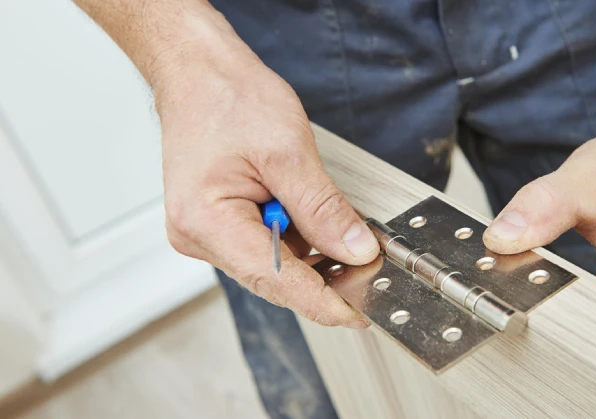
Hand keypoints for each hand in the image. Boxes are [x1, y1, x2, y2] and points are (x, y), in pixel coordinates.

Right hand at [157, 53, 378, 328]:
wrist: (198, 72)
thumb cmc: (227, 98)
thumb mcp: (288, 152)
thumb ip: (323, 209)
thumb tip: (355, 250)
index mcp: (205, 220)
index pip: (274, 279)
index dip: (322, 301)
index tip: (359, 313)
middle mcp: (198, 236)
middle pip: (273, 278)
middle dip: (322, 275)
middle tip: (367, 263)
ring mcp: (205, 233)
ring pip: (272, 265)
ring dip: (310, 254)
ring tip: (337, 225)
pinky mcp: (217, 225)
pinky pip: (264, 247)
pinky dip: (295, 240)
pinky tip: (311, 219)